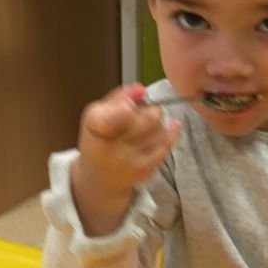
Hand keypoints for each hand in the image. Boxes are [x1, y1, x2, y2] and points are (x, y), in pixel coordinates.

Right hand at [71, 84, 181, 235]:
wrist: (100, 178)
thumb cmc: (98, 140)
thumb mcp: (97, 114)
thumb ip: (118, 97)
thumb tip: (141, 89)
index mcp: (95, 129)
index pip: (112, 116)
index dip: (126, 105)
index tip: (129, 105)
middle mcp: (112, 149)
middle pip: (147, 118)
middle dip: (149, 109)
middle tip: (141, 112)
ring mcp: (131, 162)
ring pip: (160, 130)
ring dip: (159, 122)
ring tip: (147, 125)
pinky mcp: (146, 170)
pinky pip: (167, 145)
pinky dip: (172, 132)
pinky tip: (172, 125)